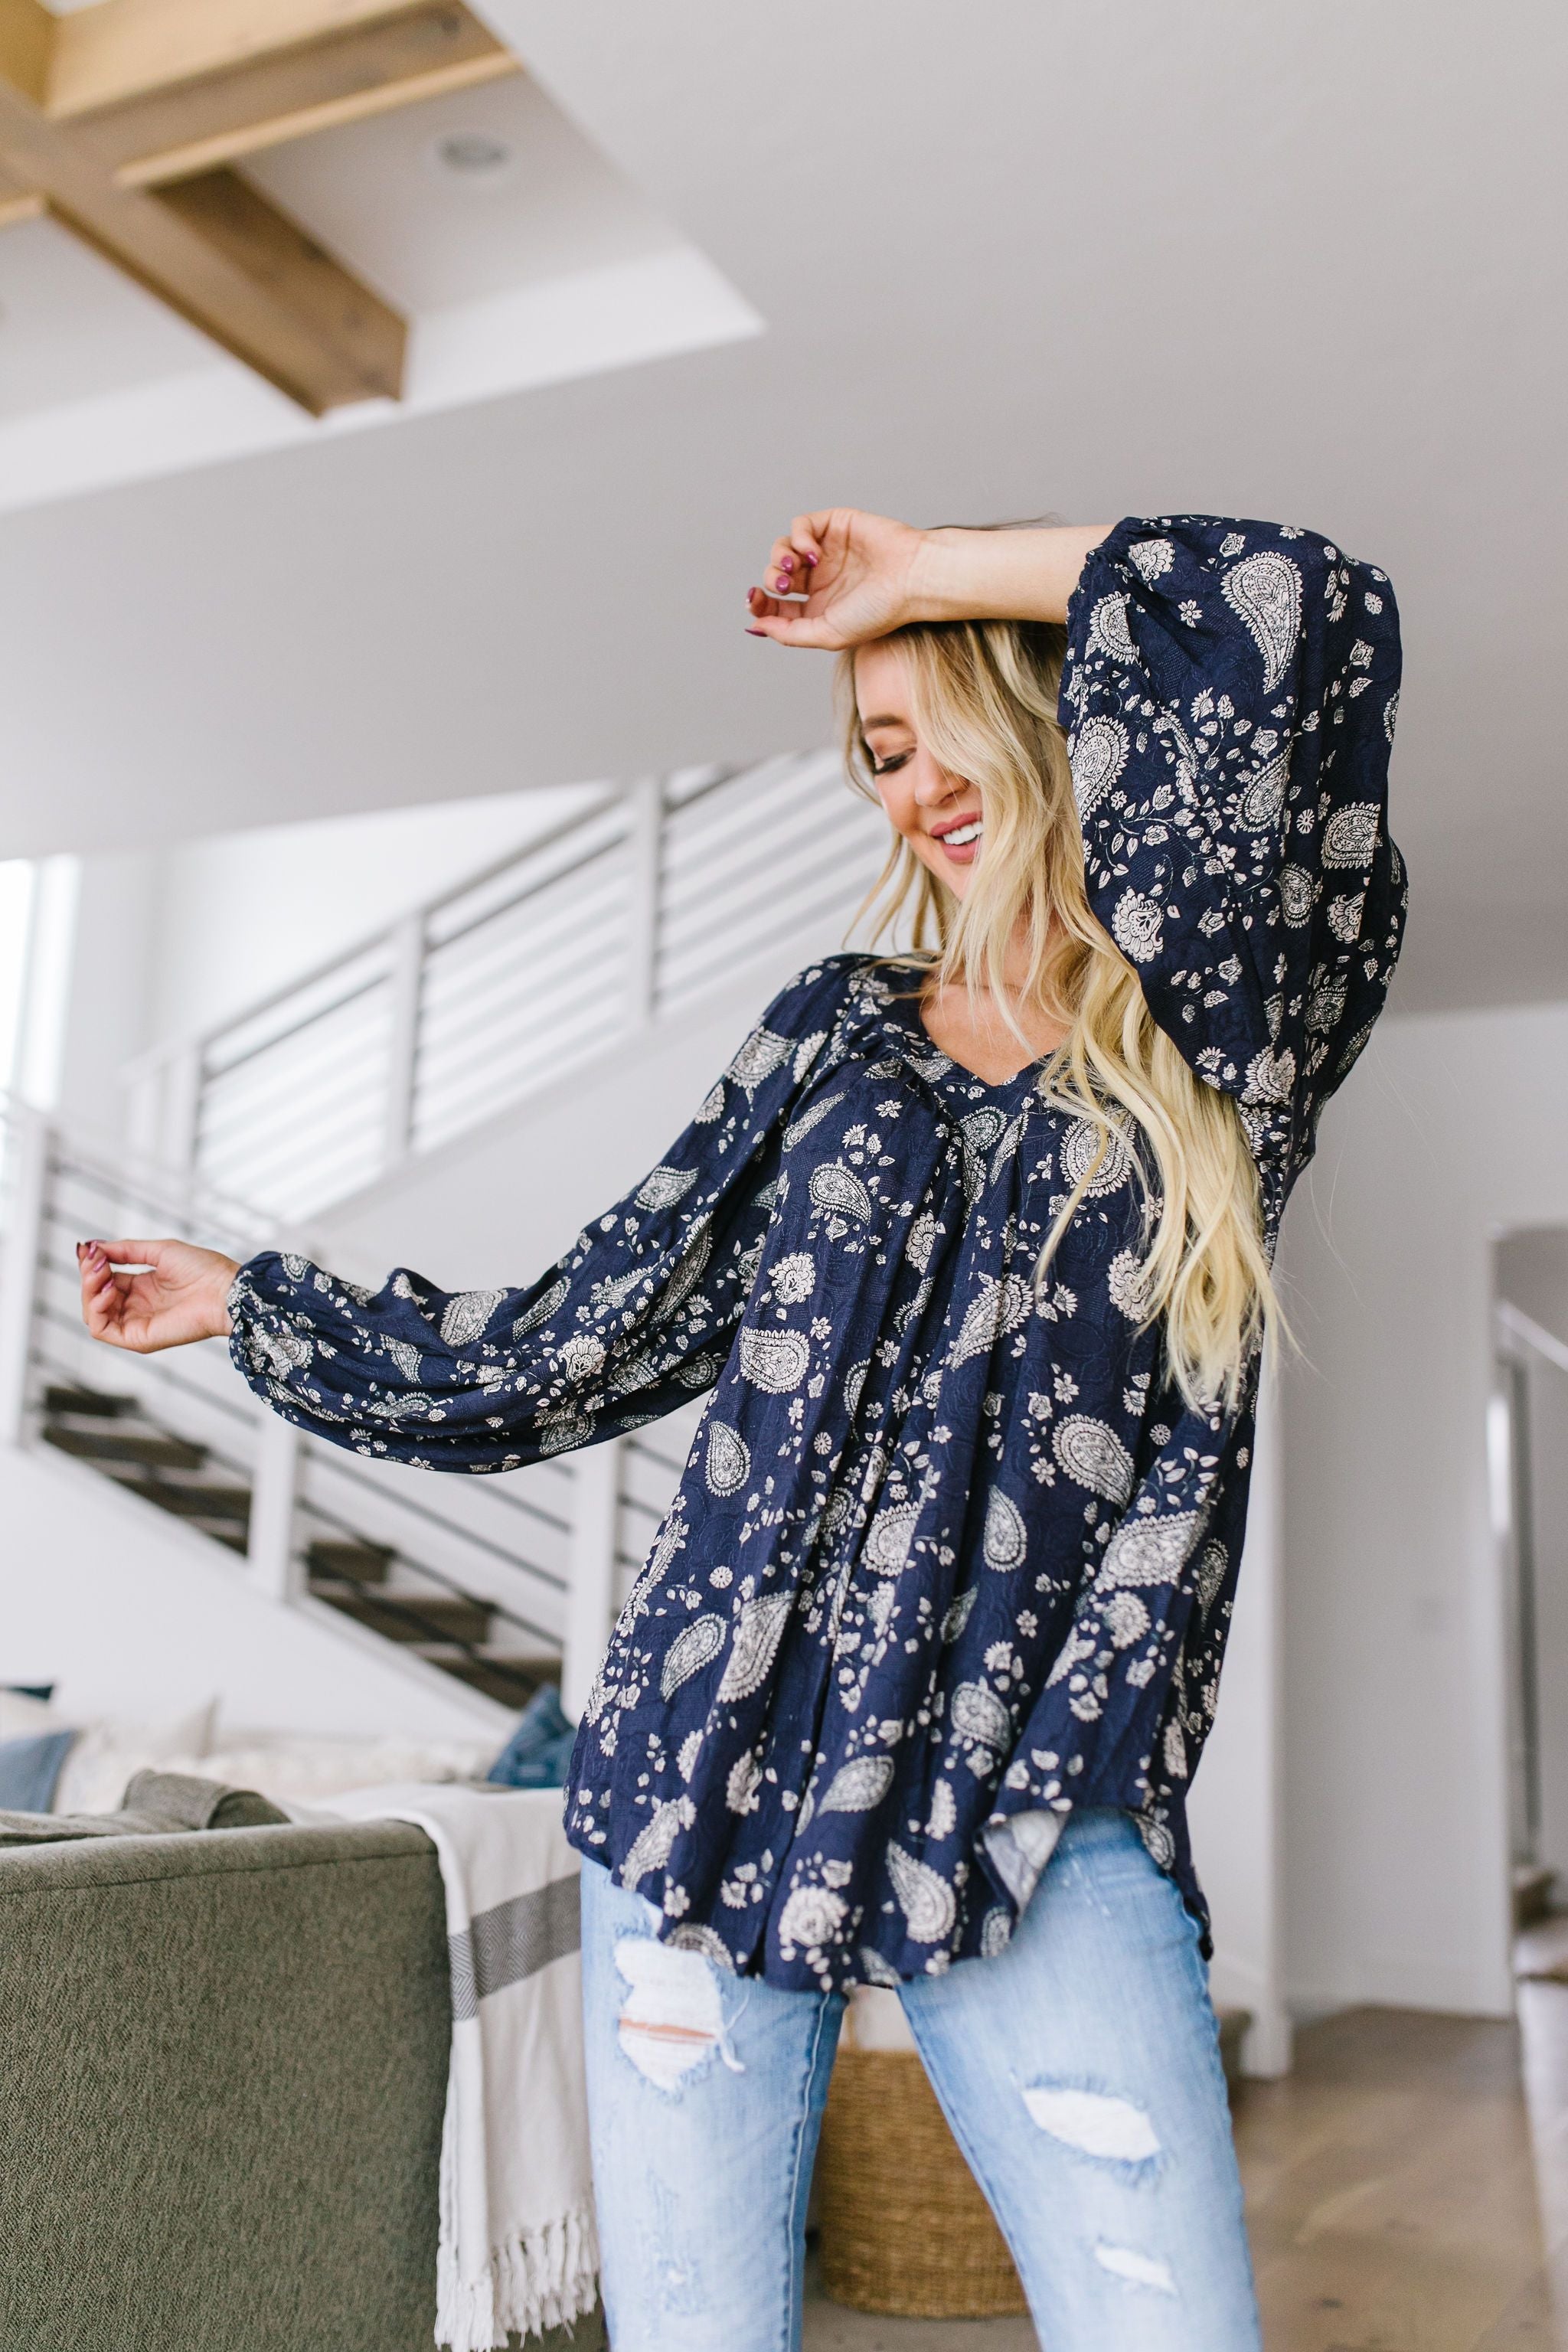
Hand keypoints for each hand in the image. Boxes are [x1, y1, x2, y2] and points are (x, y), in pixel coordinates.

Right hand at [78, 1237, 240, 1352]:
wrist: (226, 1290)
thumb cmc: (204, 1270)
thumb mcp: (159, 1251)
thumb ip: (126, 1250)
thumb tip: (92, 1246)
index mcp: (142, 1288)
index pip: (104, 1280)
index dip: (92, 1265)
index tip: (90, 1249)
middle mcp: (137, 1308)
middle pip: (95, 1297)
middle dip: (89, 1276)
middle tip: (96, 1260)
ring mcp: (136, 1324)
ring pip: (94, 1314)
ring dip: (89, 1291)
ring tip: (102, 1274)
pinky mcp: (138, 1339)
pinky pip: (101, 1330)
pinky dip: (95, 1309)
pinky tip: (108, 1290)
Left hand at [745, 508, 925, 648]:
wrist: (911, 579)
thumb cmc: (878, 612)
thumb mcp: (828, 634)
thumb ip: (789, 633)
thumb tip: (755, 626)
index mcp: (818, 607)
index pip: (776, 604)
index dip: (759, 603)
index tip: (753, 601)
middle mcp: (820, 579)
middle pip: (775, 575)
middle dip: (770, 580)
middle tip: (784, 585)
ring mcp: (827, 551)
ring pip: (782, 548)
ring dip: (779, 557)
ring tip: (794, 567)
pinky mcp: (835, 525)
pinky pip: (800, 524)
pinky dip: (798, 537)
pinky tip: (812, 551)